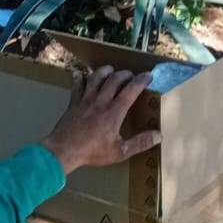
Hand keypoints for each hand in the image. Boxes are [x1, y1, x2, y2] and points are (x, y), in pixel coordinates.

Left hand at [41, 67, 160, 175]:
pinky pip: (77, 85)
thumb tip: (159, 135)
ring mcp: (85, 100)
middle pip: (114, 79)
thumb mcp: (120, 152)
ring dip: (105, 71)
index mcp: (114, 112)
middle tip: (131, 75)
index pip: (131, 90)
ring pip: (96, 77)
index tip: (148, 75)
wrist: (63, 150)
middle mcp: (100, 102)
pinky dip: (80, 77)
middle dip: (125, 73)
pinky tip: (82, 74)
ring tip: (111, 70)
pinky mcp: (73, 103)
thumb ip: (140, 143)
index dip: (141, 80)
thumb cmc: (92, 152)